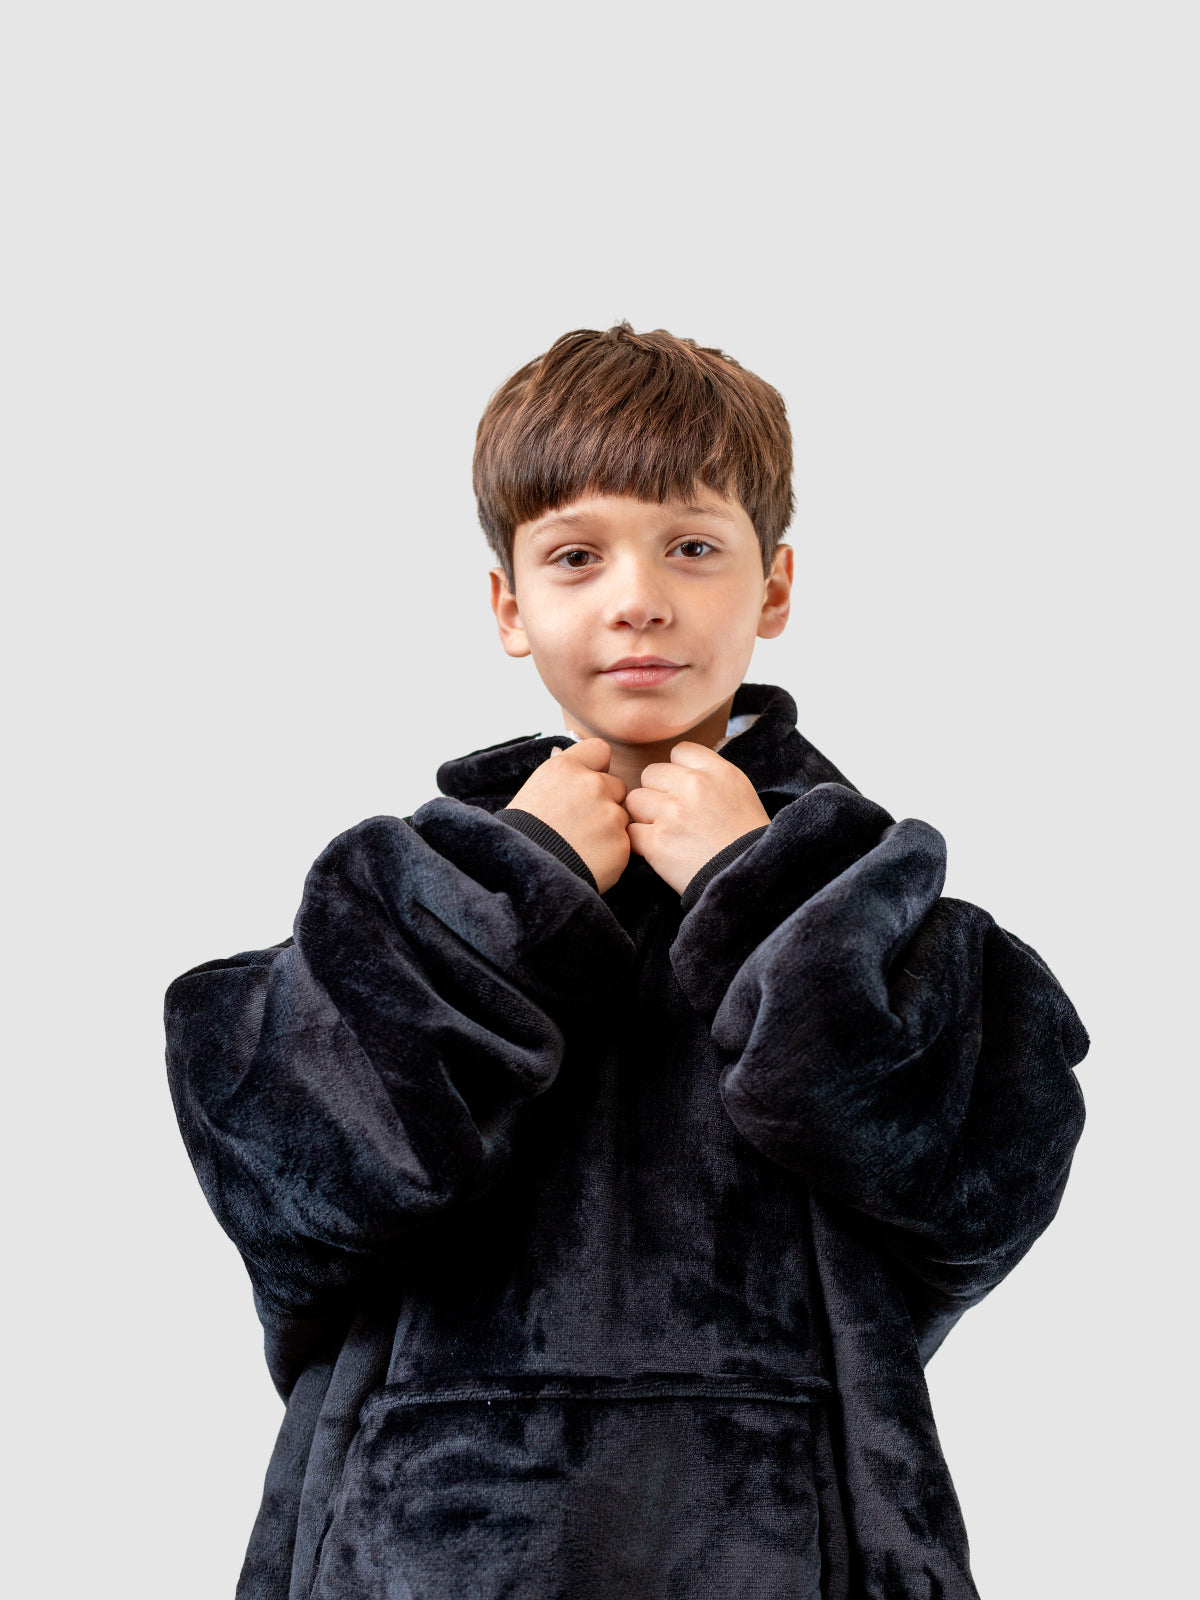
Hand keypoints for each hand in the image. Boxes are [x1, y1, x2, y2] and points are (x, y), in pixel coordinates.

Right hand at [506, 738, 630, 892]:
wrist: (524, 874)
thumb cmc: (521, 835)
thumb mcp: (531, 792)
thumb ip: (557, 773)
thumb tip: (562, 753)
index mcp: (565, 768)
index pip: (599, 750)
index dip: (595, 767)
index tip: (586, 783)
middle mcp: (592, 785)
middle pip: (616, 785)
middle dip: (604, 801)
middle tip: (579, 823)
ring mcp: (610, 814)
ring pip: (620, 816)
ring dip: (608, 828)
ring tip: (581, 845)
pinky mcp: (622, 843)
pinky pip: (623, 843)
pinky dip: (611, 852)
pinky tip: (589, 860)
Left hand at [625, 742, 769, 895]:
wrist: (749, 879)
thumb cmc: (746, 840)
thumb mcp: (740, 793)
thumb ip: (710, 776)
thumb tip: (681, 770)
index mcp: (717, 771)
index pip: (679, 752)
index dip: (676, 772)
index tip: (683, 790)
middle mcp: (694, 786)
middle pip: (650, 773)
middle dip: (657, 793)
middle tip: (673, 816)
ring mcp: (672, 812)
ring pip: (635, 800)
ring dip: (644, 817)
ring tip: (666, 833)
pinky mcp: (657, 841)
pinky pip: (632, 832)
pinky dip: (640, 843)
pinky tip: (659, 851)